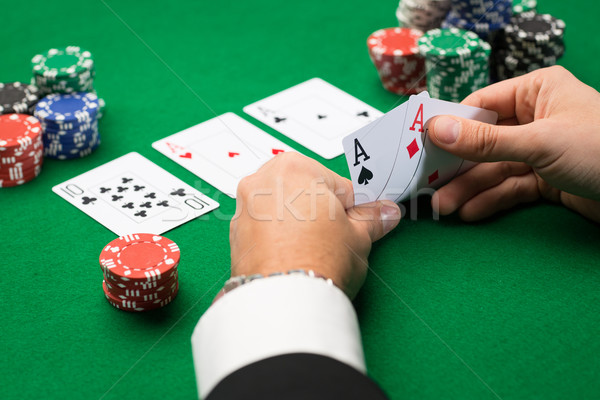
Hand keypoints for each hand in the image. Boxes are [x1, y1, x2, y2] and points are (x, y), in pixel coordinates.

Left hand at [229, 152, 400, 297]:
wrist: (284, 301)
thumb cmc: (319, 261)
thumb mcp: (358, 237)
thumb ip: (371, 219)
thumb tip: (385, 213)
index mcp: (295, 167)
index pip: (336, 183)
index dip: (349, 208)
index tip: (351, 223)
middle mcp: (262, 180)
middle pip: (304, 190)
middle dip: (319, 210)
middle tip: (331, 238)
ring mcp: (244, 207)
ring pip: (282, 209)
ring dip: (296, 223)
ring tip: (311, 251)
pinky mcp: (235, 234)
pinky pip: (264, 228)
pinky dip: (277, 238)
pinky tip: (291, 257)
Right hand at [427, 66, 599, 221]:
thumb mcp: (539, 142)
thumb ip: (486, 140)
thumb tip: (436, 130)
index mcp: (537, 92)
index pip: (482, 105)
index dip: (451, 126)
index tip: (421, 145)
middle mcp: (536, 118)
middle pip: (484, 141)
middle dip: (458, 166)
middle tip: (429, 186)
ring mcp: (540, 150)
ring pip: (495, 168)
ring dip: (469, 188)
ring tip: (444, 208)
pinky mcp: (546, 179)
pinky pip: (511, 187)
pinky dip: (492, 200)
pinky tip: (471, 212)